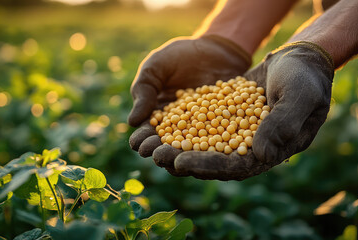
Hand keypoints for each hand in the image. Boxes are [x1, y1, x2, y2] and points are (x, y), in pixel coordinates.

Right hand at [128, 35, 250, 173]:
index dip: (143, 140)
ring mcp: (204, 130)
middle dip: (162, 153)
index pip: (148, 133)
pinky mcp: (226, 127)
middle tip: (158, 156)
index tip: (139, 145)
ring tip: (180, 161)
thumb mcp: (156, 67)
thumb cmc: (180, 55)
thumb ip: (144, 90)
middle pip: (169, 146)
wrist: (216, 48)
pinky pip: (221, 139)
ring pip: (193, 149)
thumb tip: (132, 122)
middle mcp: (181, 129)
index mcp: (159, 117)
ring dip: (186, 157)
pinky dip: (217, 147)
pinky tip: (213, 152)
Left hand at [132, 41, 333, 180]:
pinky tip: (159, 123)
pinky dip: (181, 126)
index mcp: (270, 151)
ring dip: (177, 146)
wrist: (299, 60)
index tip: (181, 162)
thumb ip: (283, 124)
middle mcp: (250, 148)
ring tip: (151, 143)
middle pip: (212, 161)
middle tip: (156, 156)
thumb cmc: (305, 78)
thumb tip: (261, 155)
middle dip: (183, 160)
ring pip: (202, 145)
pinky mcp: (226, 118)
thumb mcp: (300, 96)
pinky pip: (201, 125)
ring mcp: (236, 133)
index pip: (235, 167)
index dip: (207, 167)